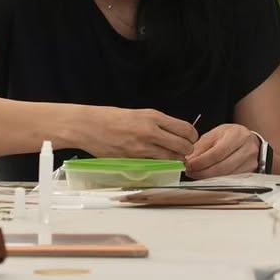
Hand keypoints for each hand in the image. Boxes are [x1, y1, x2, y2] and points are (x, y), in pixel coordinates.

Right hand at [81, 108, 197, 160]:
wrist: (88, 126)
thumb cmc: (111, 118)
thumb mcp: (139, 114)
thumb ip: (158, 123)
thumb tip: (176, 133)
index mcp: (153, 116)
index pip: (186, 129)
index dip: (192, 137)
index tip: (189, 139)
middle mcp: (151, 131)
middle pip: (184, 146)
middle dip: (187, 151)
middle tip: (182, 152)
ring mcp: (142, 146)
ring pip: (172, 158)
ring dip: (175, 160)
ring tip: (172, 158)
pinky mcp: (134, 159)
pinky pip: (156, 165)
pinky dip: (161, 165)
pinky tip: (158, 162)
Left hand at [185, 125, 259, 177]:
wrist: (249, 140)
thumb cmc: (231, 136)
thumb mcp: (215, 134)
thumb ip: (201, 146)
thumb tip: (189, 160)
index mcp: (237, 135)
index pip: (217, 153)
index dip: (201, 162)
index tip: (189, 165)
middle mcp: (247, 149)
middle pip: (222, 167)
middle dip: (203, 172)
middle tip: (190, 172)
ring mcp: (251, 162)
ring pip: (226, 176)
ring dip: (208, 177)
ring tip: (197, 173)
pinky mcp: (250, 172)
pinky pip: (231, 180)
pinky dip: (217, 180)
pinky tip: (209, 176)